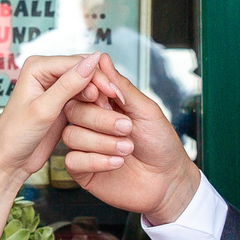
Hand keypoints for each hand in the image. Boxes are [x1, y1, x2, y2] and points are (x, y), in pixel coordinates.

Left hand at [0, 54, 102, 183]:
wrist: (10, 161)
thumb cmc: (16, 136)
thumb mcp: (44, 110)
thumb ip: (68, 85)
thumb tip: (92, 61)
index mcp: (37, 66)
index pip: (75, 63)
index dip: (97, 76)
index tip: (114, 92)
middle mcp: (46, 72)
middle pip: (83, 70)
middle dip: (102, 85)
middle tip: (118, 102)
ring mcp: (55, 86)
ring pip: (87, 84)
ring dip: (100, 96)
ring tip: (113, 111)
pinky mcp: (62, 102)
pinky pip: (84, 97)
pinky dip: (95, 104)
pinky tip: (105, 114)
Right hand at [38, 55, 198, 222]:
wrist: (168, 181)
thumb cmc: (161, 143)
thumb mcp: (146, 110)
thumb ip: (121, 87)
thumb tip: (102, 59)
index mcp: (104, 104)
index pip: (83, 88)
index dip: (91, 89)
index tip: (109, 95)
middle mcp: (90, 123)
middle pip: (73, 111)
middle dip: (100, 120)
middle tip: (127, 128)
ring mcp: (85, 146)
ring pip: (71, 135)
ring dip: (102, 142)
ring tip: (127, 149)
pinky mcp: (82, 170)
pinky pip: (72, 160)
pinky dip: (96, 161)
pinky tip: (116, 163)